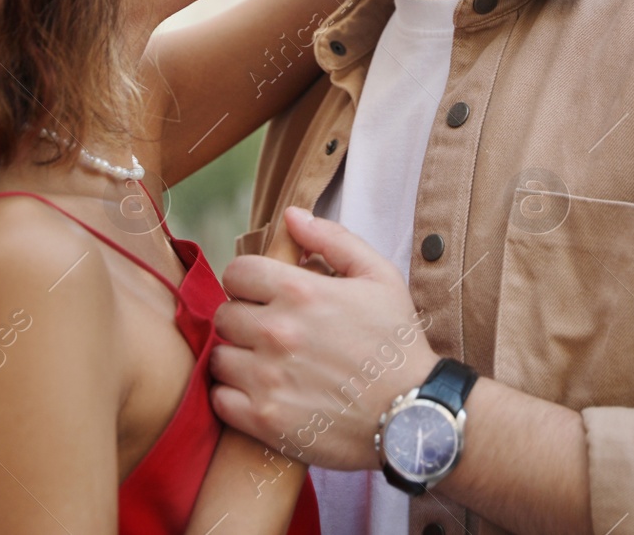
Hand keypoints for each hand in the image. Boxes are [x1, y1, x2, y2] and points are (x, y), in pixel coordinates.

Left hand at [210, 205, 440, 469]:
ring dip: (238, 358)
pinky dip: (234, 396)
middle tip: (269, 332)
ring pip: (219, 357)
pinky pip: (220, 399)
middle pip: (223, 315)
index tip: (264, 296)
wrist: (414, 414)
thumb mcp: (379, 276)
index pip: (236, 273)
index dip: (249, 282)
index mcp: (299, 291)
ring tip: (266, 364)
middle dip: (244, 319)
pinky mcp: (265, 419)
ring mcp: (267, 378)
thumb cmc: (397, 342)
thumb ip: (332, 239)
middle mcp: (276, 332)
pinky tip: (261, 392)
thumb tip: (291, 216)